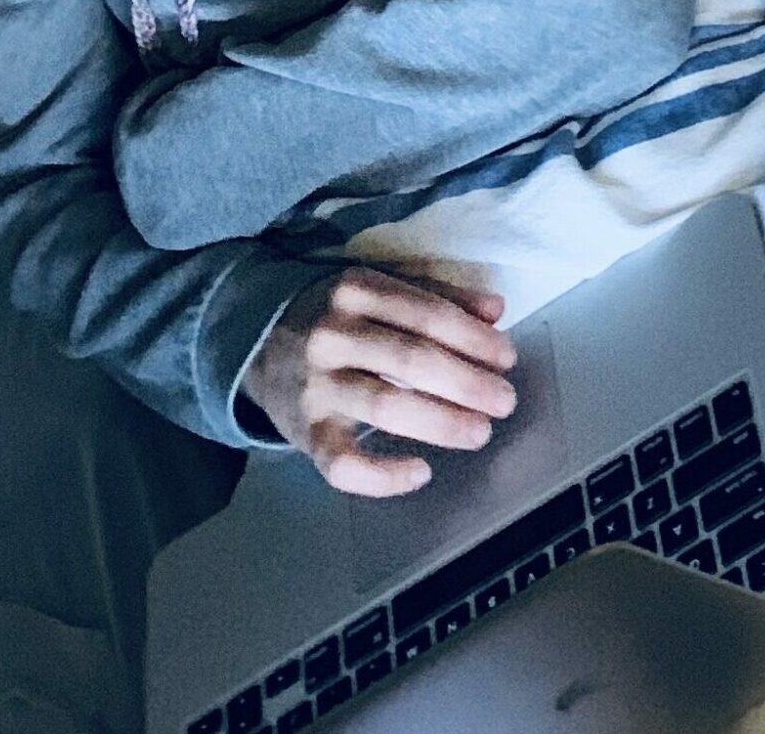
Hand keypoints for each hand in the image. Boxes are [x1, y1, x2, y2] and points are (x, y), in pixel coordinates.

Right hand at [242, 266, 517, 496]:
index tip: (507, 358)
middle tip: (504, 401)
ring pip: (385, 408)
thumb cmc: (337, 315)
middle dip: (467, 383)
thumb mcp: (380, 289)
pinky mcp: (304, 433)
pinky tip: (421, 471)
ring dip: (441, 422)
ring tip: (479, 431)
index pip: (427, 314)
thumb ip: (438, 294)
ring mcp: (316, 385)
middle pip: (411, 361)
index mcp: (356, 290)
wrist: (257, 342)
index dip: (474, 339)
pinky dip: (384, 475)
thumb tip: (496, 308)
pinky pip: (344, 464)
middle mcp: (333, 334)